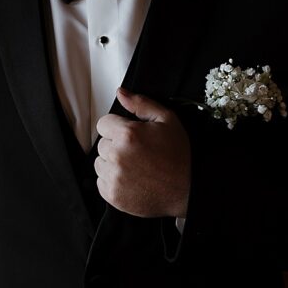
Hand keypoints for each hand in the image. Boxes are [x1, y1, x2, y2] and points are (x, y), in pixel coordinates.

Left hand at [94, 87, 190, 217]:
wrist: (187, 190)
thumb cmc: (178, 155)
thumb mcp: (167, 121)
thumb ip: (141, 104)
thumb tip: (120, 93)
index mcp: (128, 134)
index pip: (103, 124)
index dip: (117, 128)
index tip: (130, 136)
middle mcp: (117, 155)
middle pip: (101, 144)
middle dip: (116, 145)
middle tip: (138, 153)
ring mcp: (113, 176)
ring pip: (99, 163)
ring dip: (112, 163)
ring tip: (136, 167)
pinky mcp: (111, 194)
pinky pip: (101, 181)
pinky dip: (112, 181)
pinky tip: (132, 180)